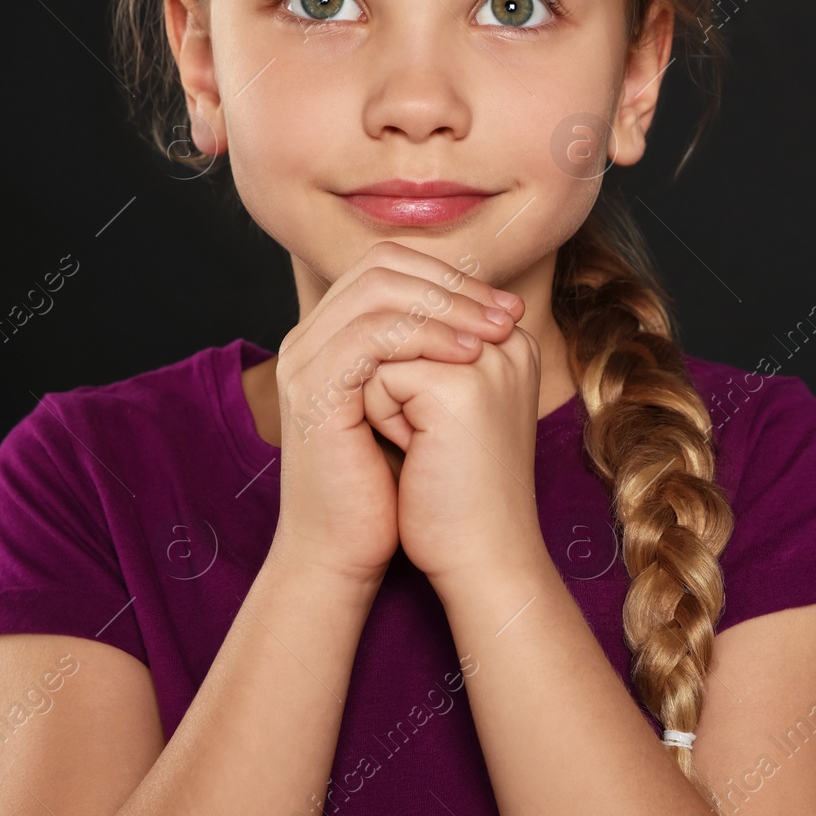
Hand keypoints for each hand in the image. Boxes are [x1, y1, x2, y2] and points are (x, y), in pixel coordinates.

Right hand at [267, 241, 523, 586]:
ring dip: (448, 305)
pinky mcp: (312, 390)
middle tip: (508, 315)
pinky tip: (469, 356)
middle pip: (382, 265)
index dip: (454, 277)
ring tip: (497, 334)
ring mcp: (306, 361)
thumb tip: (498, 313)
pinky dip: (425, 337)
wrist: (348, 550)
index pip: (393, 265)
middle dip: (455, 283)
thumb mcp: (427, 406)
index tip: (509, 309)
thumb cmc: (393, 486)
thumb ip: (442, 356)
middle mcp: (312, 338)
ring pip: (378, 291)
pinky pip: (370, 336)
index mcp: (336, 335)